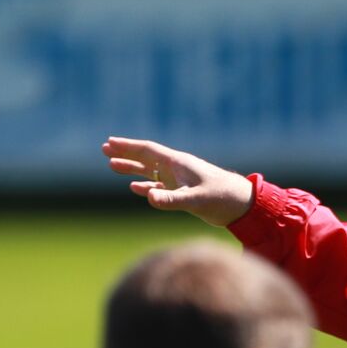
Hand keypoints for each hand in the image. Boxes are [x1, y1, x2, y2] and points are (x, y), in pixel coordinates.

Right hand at [102, 137, 254, 226]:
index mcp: (178, 163)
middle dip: (125, 153)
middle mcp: (176, 169)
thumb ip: (172, 200)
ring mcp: (179, 180)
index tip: (110, 142)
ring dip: (131, 169)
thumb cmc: (222, 197)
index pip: (148, 151)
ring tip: (112, 166)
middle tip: (104, 149)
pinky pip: (159, 187)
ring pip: (149, 171)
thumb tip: (149, 198)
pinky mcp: (183, 193)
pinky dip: (146, 186)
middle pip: (145, 158)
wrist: (242, 205)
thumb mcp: (195, 199)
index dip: (128, 146)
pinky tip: (135, 188)